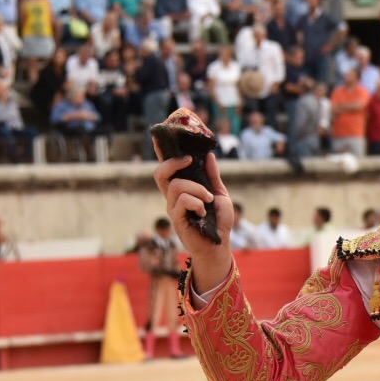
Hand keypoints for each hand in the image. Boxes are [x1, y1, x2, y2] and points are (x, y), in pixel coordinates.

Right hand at [152, 146, 235, 291]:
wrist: (220, 243)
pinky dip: (197, 202)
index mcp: (182, 188)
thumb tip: (209, 154)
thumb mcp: (220, 193)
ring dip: (197, 189)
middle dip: (172, 162)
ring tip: (208, 199)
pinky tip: (203, 211)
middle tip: (189, 160)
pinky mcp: (176, 219)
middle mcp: (173, 197)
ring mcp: (172, 208)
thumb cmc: (219, 221)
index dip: (162, 153)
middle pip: (160, 173)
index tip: (160, 137)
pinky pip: (183, 200)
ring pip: (176, 186)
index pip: (167, 168)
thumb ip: (212, 175)